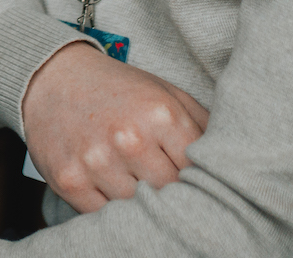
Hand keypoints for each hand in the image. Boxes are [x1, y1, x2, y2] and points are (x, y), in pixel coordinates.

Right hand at [22, 40, 210, 212]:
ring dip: (143, 206)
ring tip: (141, 191)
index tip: (201, 187)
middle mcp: (129, 137)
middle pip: (172, 195)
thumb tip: (241, 165)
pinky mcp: (69, 179)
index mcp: (161, 114)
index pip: (200, 172)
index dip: (202, 182)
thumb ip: (204, 126)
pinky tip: (114, 193)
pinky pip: (103, 216)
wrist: (51, 77)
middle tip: (174, 195)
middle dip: (175, 197)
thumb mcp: (167, 93)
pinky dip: (111, 212)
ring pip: (139, 210)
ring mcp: (96, 160)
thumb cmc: (118, 90)